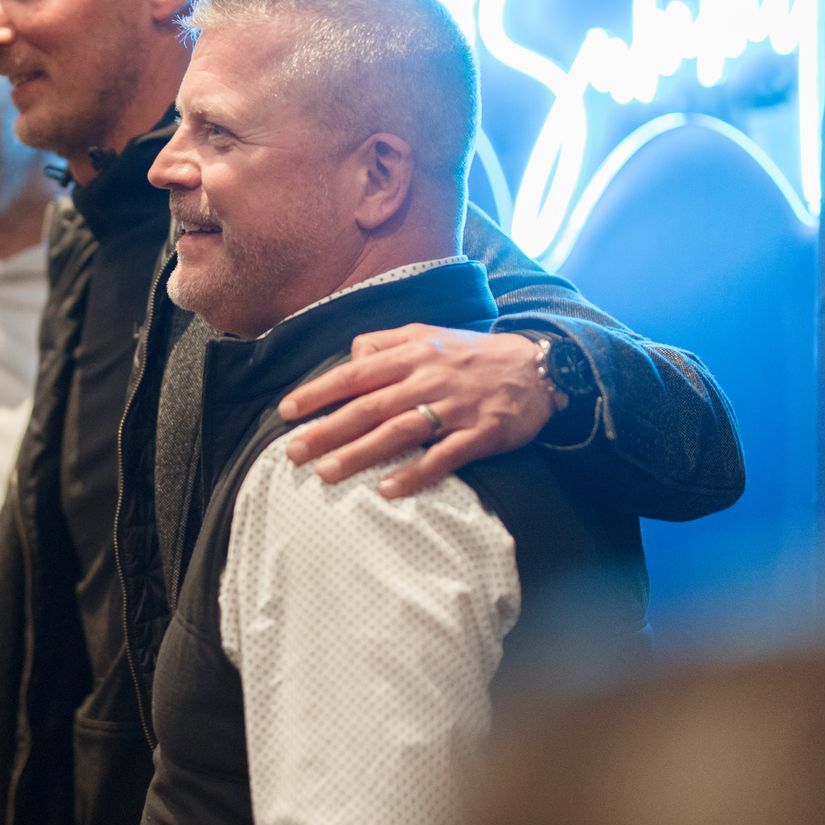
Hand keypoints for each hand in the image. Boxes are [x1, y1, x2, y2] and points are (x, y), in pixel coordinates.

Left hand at [278, 325, 555, 498]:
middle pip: (368, 407)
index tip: (286, 411)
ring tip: (327, 473)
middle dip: (327, 430)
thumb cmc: (472, 354)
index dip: (318, 392)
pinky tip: (387, 491)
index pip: (354, 373)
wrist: (538, 367)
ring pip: (398, 432)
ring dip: (360, 454)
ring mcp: (454, 408)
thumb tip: (349, 358)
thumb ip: (384, 343)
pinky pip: (443, 457)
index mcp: (411, 354)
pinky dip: (415, 473)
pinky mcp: (480, 434)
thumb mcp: (427, 333)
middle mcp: (427, 379)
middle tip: (293, 452)